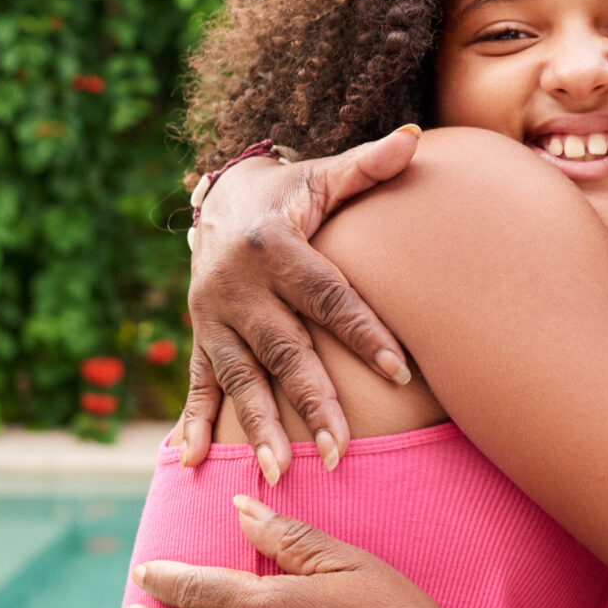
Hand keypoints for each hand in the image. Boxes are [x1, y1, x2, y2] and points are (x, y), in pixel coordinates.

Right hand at [169, 127, 421, 479]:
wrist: (219, 197)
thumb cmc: (290, 194)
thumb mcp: (323, 176)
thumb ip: (369, 165)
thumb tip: (417, 138)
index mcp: (274, 244)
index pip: (325, 294)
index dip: (362, 330)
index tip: (400, 370)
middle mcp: (239, 285)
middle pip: (283, 348)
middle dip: (311, 400)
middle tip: (342, 448)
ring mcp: (214, 316)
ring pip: (240, 377)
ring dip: (258, 426)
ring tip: (282, 470)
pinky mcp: (199, 337)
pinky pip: (196, 384)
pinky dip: (193, 424)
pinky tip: (191, 462)